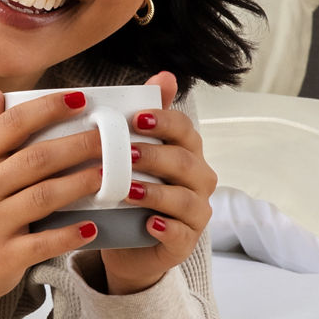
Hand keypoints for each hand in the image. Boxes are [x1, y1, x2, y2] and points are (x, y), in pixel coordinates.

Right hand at [0, 87, 111, 308]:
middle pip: (35, 159)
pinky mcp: (6, 254)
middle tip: (109, 138)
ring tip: (108, 174)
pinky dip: (69, 235)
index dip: (47, 109)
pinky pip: (44, 243)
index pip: (11, 125)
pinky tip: (93, 226)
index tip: (80, 99)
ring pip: (43, 197)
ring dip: (79, 184)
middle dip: (78, 145)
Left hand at [98, 71, 217, 294]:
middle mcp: (197, 179)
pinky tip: (148, 223)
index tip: (134, 119)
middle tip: (124, 154)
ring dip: (157, 192)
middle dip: (155, 156)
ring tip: (127, 190)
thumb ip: (143, 118)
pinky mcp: (185, 243)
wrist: (121, 241)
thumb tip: (164, 75)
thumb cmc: (126, 190)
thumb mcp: (128, 153)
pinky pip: (182, 234)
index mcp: (185, 152)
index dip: (163, 122)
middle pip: (185, 162)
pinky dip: (167, 227)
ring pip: (186, 198)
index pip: (184, 129)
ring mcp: (195, 213)